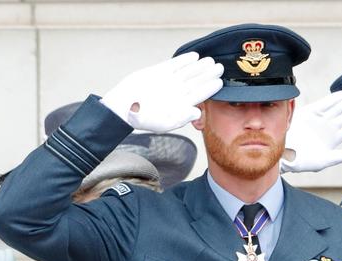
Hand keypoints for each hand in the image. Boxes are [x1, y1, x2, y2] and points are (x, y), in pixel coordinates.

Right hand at [100, 53, 222, 133]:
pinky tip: (194, 56)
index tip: (219, 82)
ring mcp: (167, 81)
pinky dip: (183, 60)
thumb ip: (181, 118)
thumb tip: (196, 112)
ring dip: (199, 66)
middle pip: (196, 81)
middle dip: (208, 74)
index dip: (209, 88)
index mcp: (179, 105)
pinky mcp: (158, 72)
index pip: (198, 95)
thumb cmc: (141, 118)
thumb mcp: (163, 123)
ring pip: (187, 72)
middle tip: (220, 67)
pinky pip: (174, 64)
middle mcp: (175, 93)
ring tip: (210, 61)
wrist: (122, 106)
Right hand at [281, 91, 341, 172]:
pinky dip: (331, 100)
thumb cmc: (301, 161)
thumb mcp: (322, 161)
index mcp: (333, 139)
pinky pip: (322, 105)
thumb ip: (337, 157)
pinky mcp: (308, 113)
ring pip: (336, 109)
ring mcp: (319, 120)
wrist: (282, 153)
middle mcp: (327, 128)